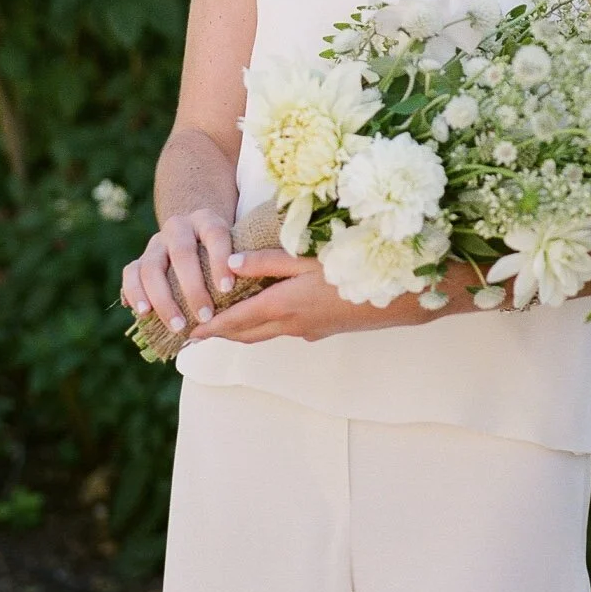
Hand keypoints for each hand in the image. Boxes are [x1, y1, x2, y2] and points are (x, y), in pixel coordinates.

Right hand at [120, 207, 234, 332]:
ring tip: (178, 325)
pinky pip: (130, 273)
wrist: (194, 238)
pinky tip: (143, 313)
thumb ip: (238, 268)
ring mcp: (156, 243)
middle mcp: (178, 227)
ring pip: (152, 267)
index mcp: (206, 220)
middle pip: (182, 253)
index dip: (220, 260)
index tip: (227, 288)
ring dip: (164, 300)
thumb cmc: (221, 254)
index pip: (215, 234)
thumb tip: (244, 305)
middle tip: (205, 316)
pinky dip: (134, 293)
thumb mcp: (233, 250)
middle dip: (194, 288)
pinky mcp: (139, 259)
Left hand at [186, 248, 431, 344]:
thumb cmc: (355, 267)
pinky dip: (267, 326)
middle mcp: (292, 325)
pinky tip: (269, 313)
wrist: (401, 297)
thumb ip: (268, 261)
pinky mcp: (323, 330)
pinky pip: (286, 331)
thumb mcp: (308, 257)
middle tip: (197, 333)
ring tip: (224, 325)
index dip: (211, 326)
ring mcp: (310, 331)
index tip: (189, 331)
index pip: (236, 321)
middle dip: (221, 334)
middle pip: (247, 334)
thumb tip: (230, 264)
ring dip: (243, 331)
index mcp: (284, 306)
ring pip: (266, 334)